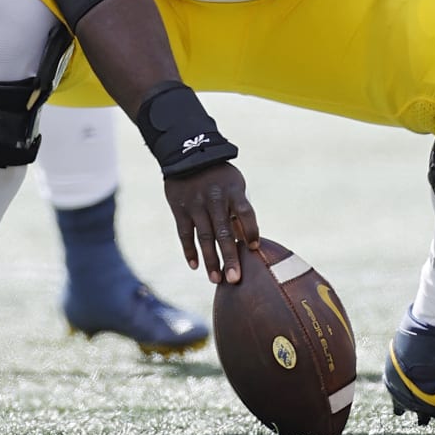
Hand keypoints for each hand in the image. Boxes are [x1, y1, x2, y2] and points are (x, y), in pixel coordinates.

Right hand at [163, 161, 258, 284]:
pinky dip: (189, 251)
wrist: (187, 155)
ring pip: (204, 237)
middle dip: (230, 257)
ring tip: (216, 279)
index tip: (254, 248)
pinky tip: (195, 266)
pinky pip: (185, 233)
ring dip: (210, 260)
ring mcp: (196, 204)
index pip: (246, 213)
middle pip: (224, 231)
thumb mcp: (234, 185)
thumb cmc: (219, 177)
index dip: (251, 230)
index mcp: (233, 191)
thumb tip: (247, 241)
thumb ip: (239, 210)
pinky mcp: (180, 209)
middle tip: (235, 279)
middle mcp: (214, 199)